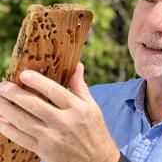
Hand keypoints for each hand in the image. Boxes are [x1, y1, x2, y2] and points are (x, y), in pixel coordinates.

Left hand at [0, 63, 119, 161]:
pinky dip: (8, 129)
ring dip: (6, 109)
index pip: (54, 91)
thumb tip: (77, 65)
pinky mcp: (44, 151)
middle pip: (35, 105)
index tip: (23, 74)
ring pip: (24, 121)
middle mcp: (64, 122)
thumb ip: (80, 86)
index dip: (37, 82)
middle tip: (3, 86)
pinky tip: (0, 120)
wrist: (97, 161)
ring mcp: (52, 138)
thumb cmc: (95, 131)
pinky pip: (21, 138)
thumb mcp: (92, 107)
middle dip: (15, 94)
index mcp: (78, 109)